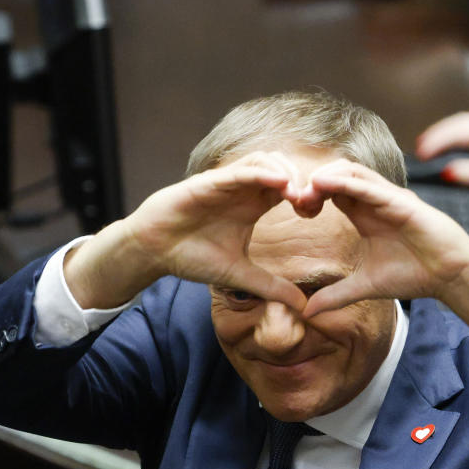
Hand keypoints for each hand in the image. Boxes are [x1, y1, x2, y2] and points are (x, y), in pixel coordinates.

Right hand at [65, 152, 311, 309]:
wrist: (154, 251)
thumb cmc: (192, 256)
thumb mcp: (240, 275)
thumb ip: (272, 287)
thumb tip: (302, 307)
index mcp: (253, 205)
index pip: (289, 189)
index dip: (307, 196)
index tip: (314, 214)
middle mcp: (243, 189)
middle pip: (283, 168)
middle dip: (302, 181)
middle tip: (312, 203)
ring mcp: (227, 183)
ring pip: (265, 161)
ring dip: (285, 173)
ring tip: (297, 195)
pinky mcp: (209, 182)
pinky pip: (240, 170)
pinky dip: (261, 173)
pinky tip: (279, 183)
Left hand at [306, 159, 468, 350]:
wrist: (450, 277)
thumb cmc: (414, 274)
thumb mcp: (365, 286)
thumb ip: (336, 296)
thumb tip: (306, 312)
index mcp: (364, 214)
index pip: (330, 191)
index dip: (310, 195)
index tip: (295, 209)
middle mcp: (374, 200)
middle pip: (336, 174)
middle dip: (312, 182)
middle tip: (295, 199)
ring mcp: (388, 198)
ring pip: (351, 171)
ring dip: (326, 176)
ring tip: (306, 189)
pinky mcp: (402, 202)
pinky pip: (370, 185)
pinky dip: (346, 182)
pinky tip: (326, 185)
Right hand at [416, 113, 468, 196]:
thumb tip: (445, 172)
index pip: (457, 131)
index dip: (436, 141)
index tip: (420, 153)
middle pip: (459, 123)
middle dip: (438, 134)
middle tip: (419, 147)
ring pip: (467, 126)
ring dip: (447, 135)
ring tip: (431, 146)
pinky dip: (458, 139)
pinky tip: (453, 149)